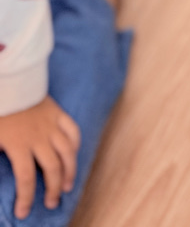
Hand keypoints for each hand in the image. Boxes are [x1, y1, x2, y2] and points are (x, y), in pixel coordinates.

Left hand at [0, 96, 80, 218]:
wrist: (10, 80)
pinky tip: (74, 154)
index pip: (26, 178)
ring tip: (68, 186)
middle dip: (53, 189)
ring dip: (69, 171)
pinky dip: (75, 144)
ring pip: (67, 152)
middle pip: (52, 168)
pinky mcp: (58, 113)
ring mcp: (51, 125)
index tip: (24, 212)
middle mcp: (39, 137)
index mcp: (19, 144)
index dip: (26, 198)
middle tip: (52, 202)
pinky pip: (72, 131)